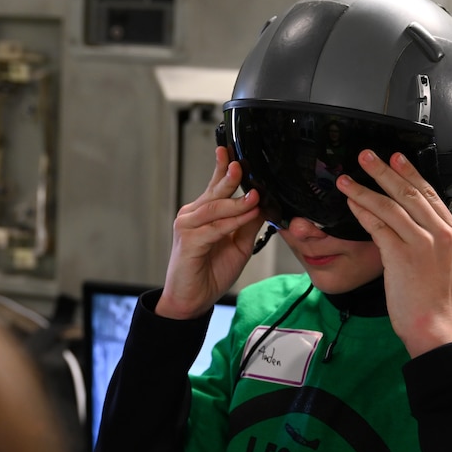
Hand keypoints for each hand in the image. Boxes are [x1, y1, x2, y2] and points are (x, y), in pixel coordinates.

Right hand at [158, 146, 263, 319]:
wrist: (192, 299)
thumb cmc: (211, 271)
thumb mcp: (239, 244)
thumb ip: (247, 223)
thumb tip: (263, 204)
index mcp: (204, 213)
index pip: (215, 184)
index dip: (223, 166)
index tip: (232, 151)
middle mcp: (192, 215)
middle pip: (214, 191)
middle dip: (229, 176)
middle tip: (243, 165)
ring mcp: (187, 227)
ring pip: (215, 208)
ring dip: (236, 202)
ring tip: (254, 196)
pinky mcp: (188, 242)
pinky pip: (213, 228)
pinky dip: (231, 222)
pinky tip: (245, 216)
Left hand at [336, 150, 451, 356]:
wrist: (433, 326)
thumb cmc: (437, 302)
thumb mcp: (450, 265)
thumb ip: (440, 242)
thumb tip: (429, 226)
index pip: (430, 193)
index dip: (410, 173)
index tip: (396, 159)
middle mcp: (438, 233)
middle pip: (409, 192)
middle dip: (384, 171)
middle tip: (366, 156)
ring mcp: (420, 243)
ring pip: (390, 206)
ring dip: (364, 189)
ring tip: (347, 179)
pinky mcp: (400, 255)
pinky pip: (377, 226)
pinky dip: (362, 211)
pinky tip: (350, 203)